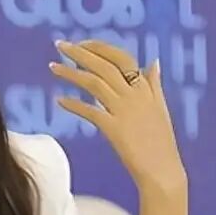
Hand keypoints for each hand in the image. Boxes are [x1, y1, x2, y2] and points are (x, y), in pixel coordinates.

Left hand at [49, 40, 186, 194]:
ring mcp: (124, 111)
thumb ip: (154, 84)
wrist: (162, 171)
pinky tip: (59, 100)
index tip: (81, 42)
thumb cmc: (161, 142)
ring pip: (93, 83)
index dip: (99, 47)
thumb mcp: (161, 108)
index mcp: (145, 88)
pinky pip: (89, 112)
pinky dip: (73, 104)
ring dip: (70, 73)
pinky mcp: (114, 129)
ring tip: (53, 67)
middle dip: (79, 52)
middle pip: (103, 65)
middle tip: (60, 45)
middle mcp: (134, 95)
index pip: (121, 57)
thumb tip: (154, 62)